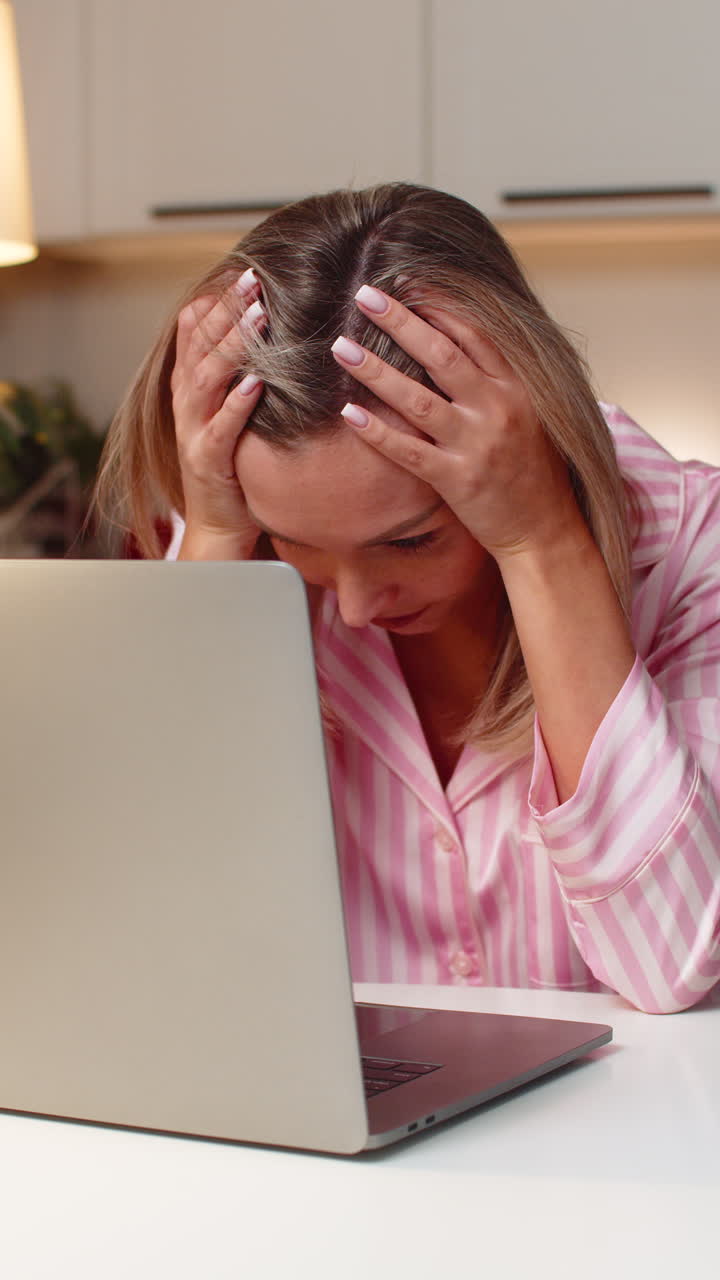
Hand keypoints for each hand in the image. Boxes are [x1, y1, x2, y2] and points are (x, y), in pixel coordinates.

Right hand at [172, 269, 265, 549]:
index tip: (243, 268)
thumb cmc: (234, 466)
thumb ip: (238, 375)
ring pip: (207, 378)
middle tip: (254, 278)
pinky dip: (237, 403)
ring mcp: (194, 431)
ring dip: (233, 345)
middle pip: (201, 345)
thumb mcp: (230, 412)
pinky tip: (255, 383)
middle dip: (226, 309)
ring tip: (258, 317)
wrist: (218, 526)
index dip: (215, 299)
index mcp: (190, 387)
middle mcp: (186, 403)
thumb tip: (265, 331)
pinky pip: (222, 427)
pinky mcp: (208, 460)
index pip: (194, 331)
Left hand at [331, 285, 583, 564]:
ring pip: (417, 399)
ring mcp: (476, 445)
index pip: (473, 333)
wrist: (546, 529)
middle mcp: (498, 409)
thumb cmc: (533, 470)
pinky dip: (378, 432)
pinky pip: (409, 451)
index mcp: (517, 387)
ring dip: (375, 370)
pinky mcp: (457, 480)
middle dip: (399, 321)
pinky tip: (349, 413)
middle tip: (364, 295)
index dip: (437, 304)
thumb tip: (456, 340)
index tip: (405, 282)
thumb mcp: (530, 413)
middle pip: (440, 354)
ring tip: (341, 348)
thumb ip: (497, 379)